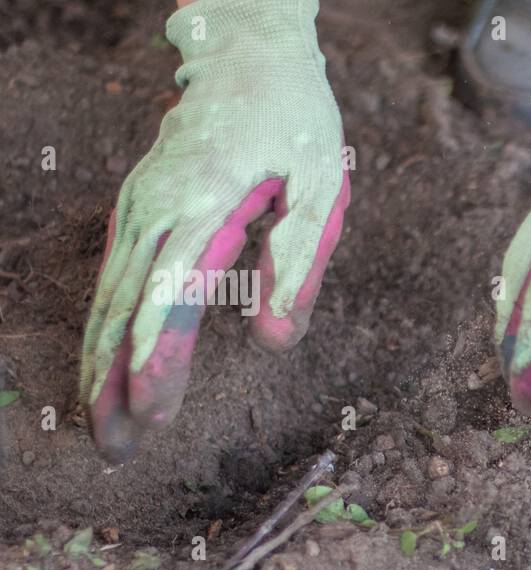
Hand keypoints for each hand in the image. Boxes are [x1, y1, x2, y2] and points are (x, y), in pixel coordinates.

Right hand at [80, 0, 348, 462]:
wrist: (249, 51)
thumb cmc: (296, 120)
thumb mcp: (321, 182)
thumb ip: (302, 260)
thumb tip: (276, 339)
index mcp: (208, 201)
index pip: (173, 293)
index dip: (161, 356)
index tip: (152, 411)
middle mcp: (159, 206)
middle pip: (126, 305)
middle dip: (116, 380)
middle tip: (116, 449)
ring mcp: (140, 205)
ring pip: (110, 296)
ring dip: (101, 363)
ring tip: (102, 428)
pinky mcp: (138, 208)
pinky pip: (114, 277)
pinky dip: (105, 328)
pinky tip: (102, 369)